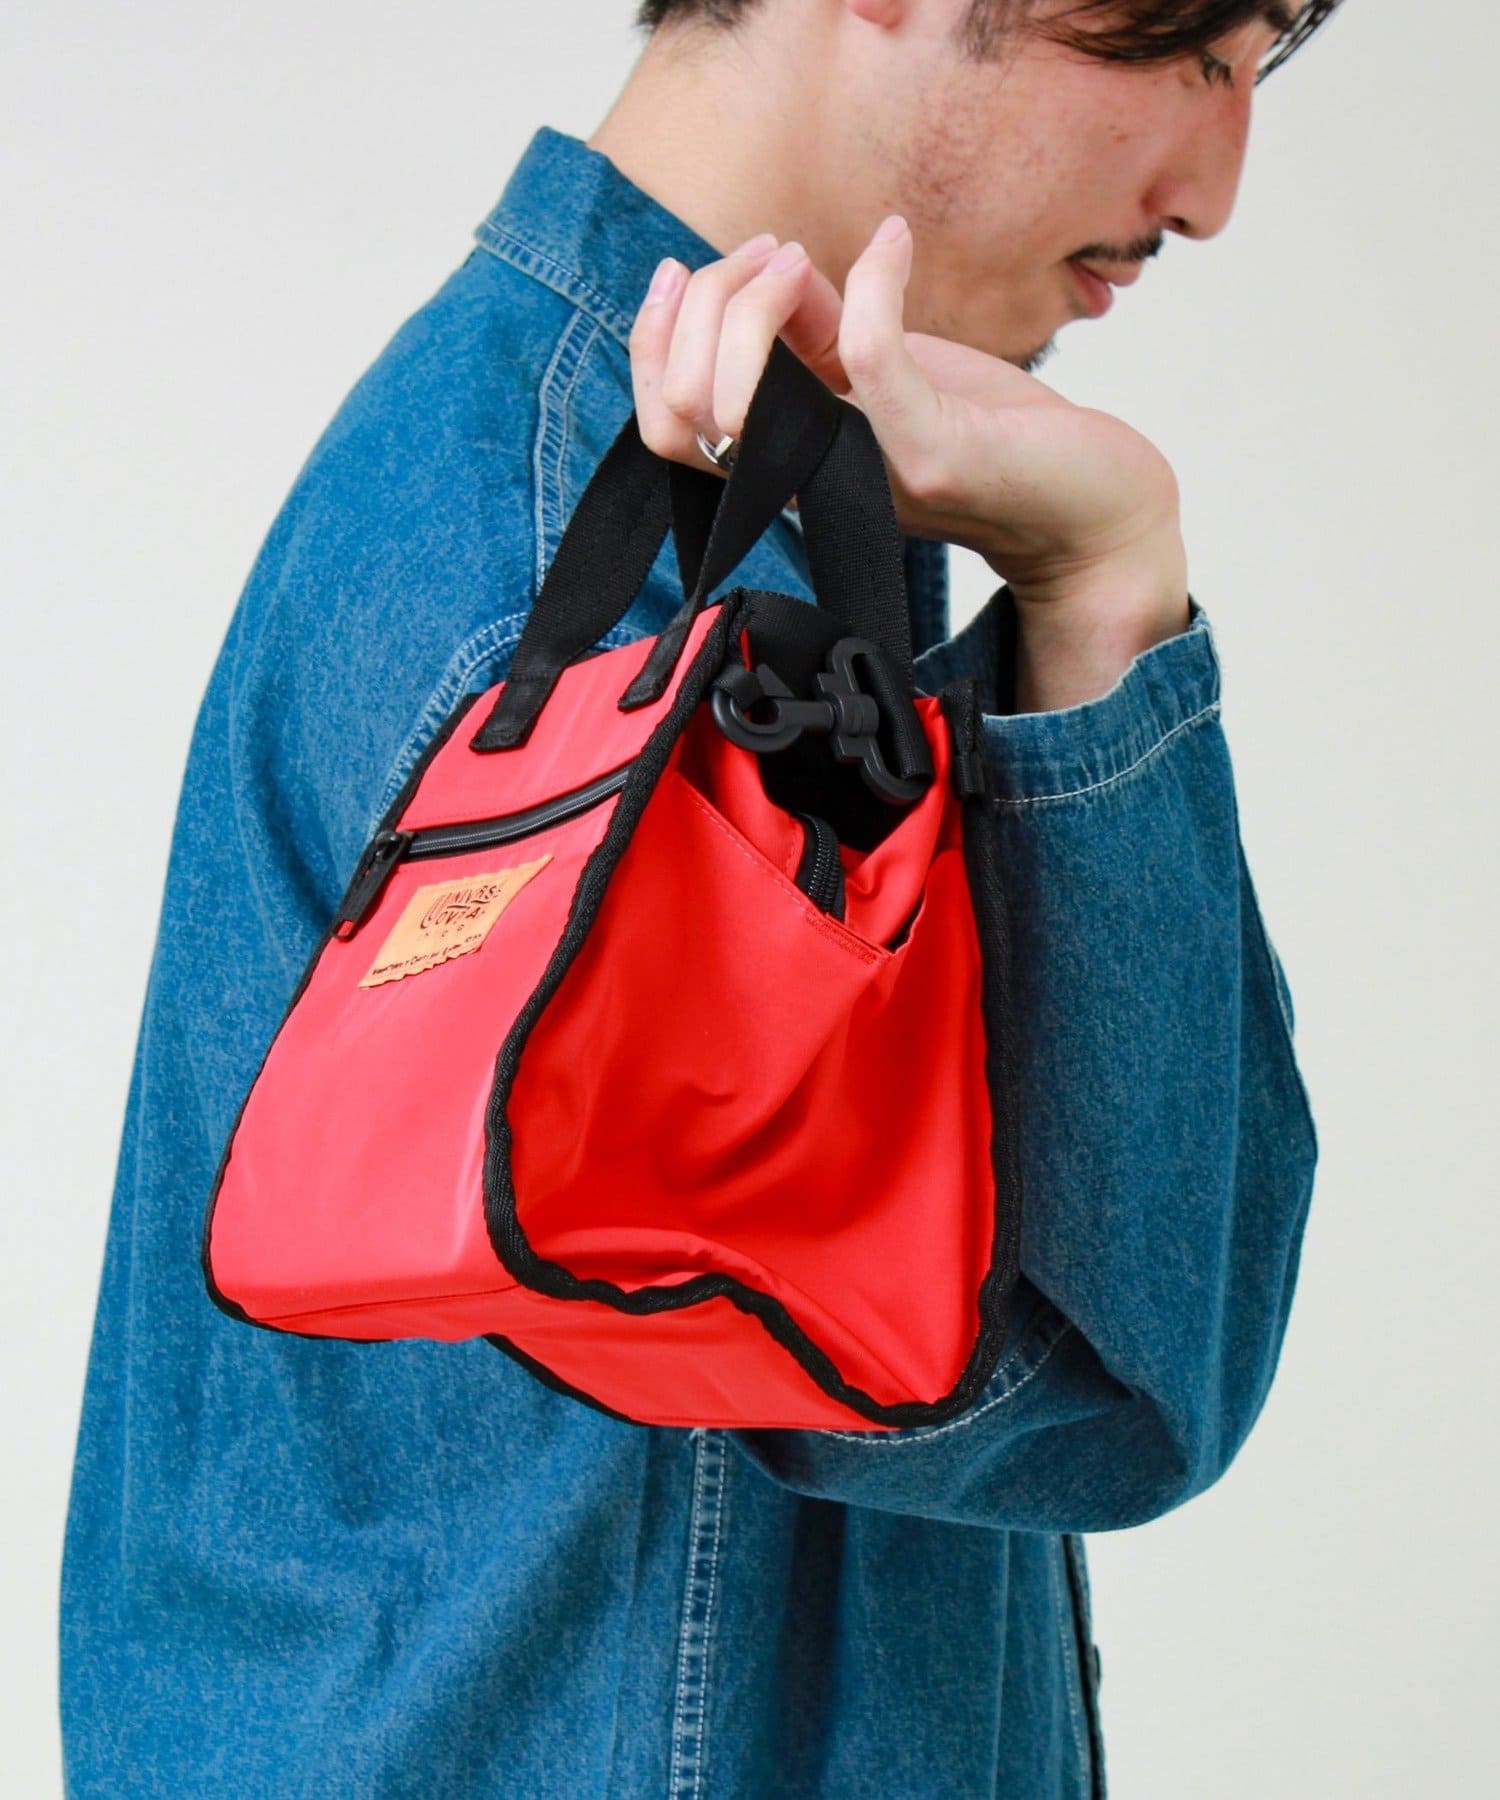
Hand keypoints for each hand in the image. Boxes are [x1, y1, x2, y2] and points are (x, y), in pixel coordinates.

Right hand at [629, 221, 1190, 709]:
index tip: (688, 275)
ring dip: (752, 300)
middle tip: (766, 261)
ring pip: (747, 392)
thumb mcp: (887, 372)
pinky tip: (894, 241)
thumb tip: (763, 269)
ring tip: (798, 259)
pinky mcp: (930, 451)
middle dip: (698, 308)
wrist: (1092, 511)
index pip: (667, 422)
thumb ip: (817, 334)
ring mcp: (863, 468)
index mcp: (788, 458)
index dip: (653, 342)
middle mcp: (812, 475)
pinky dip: (872, 280)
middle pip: (685, 407)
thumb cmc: (997, 443)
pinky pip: (868, 353)